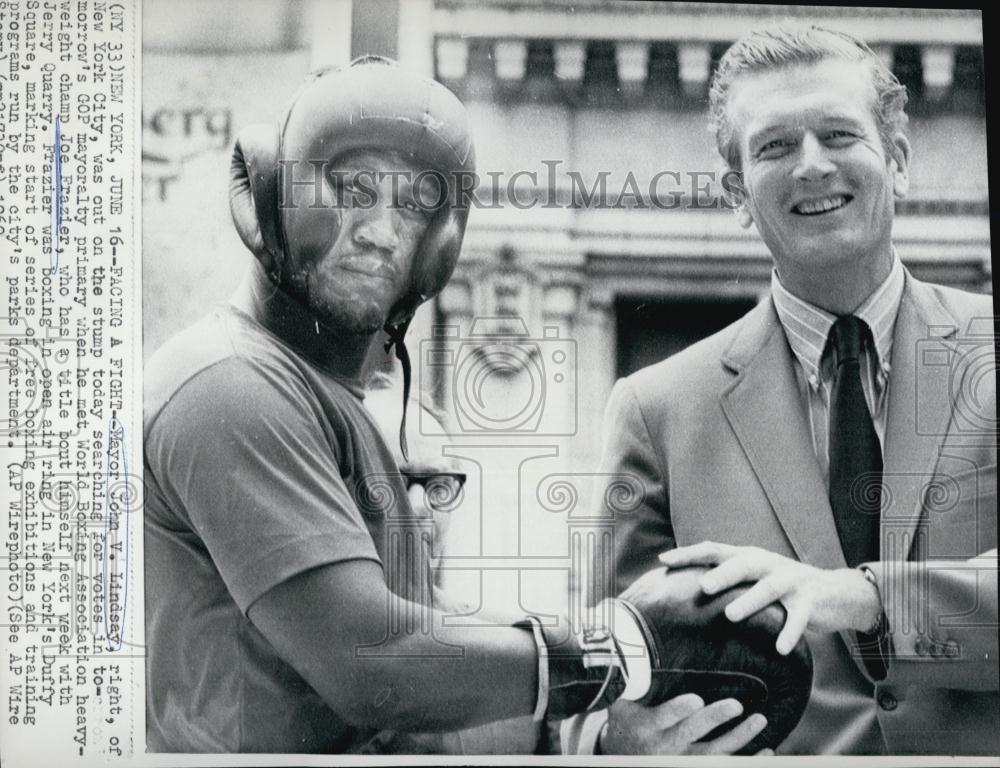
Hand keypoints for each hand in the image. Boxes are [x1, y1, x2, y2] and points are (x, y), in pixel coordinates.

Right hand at [600, 694, 770, 754]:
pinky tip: (768, 751)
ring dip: (739, 737)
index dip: (679, 710)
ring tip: (760, 720)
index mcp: (646, 726)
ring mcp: (681, 760)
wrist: (623, 755)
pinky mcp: (694, 767)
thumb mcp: (621, 702)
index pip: (664, 717)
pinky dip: (748, 760)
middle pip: (692, 733)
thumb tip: (631, 643)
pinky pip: (723, 766)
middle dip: (714, 719)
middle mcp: (663, 746)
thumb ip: (630, 681)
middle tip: (737, 705)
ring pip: (713, 753)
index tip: (696, 700)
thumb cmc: (625, 719)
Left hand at [660, 542, 880, 654]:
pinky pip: (799, 617)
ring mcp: (790, 580)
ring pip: (769, 588)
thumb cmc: (781, 588)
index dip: (689, 554)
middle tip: (702, 586)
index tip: (664, 561)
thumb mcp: (753, 578)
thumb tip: (681, 592)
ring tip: (731, 615)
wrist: (834, 592)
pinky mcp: (810, 600)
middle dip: (722, 574)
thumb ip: (725, 581)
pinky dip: (790, 632)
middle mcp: (767, 563)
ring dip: (750, 601)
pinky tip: (780, 648)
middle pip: (742, 564)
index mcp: (748, 557)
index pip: (714, 550)